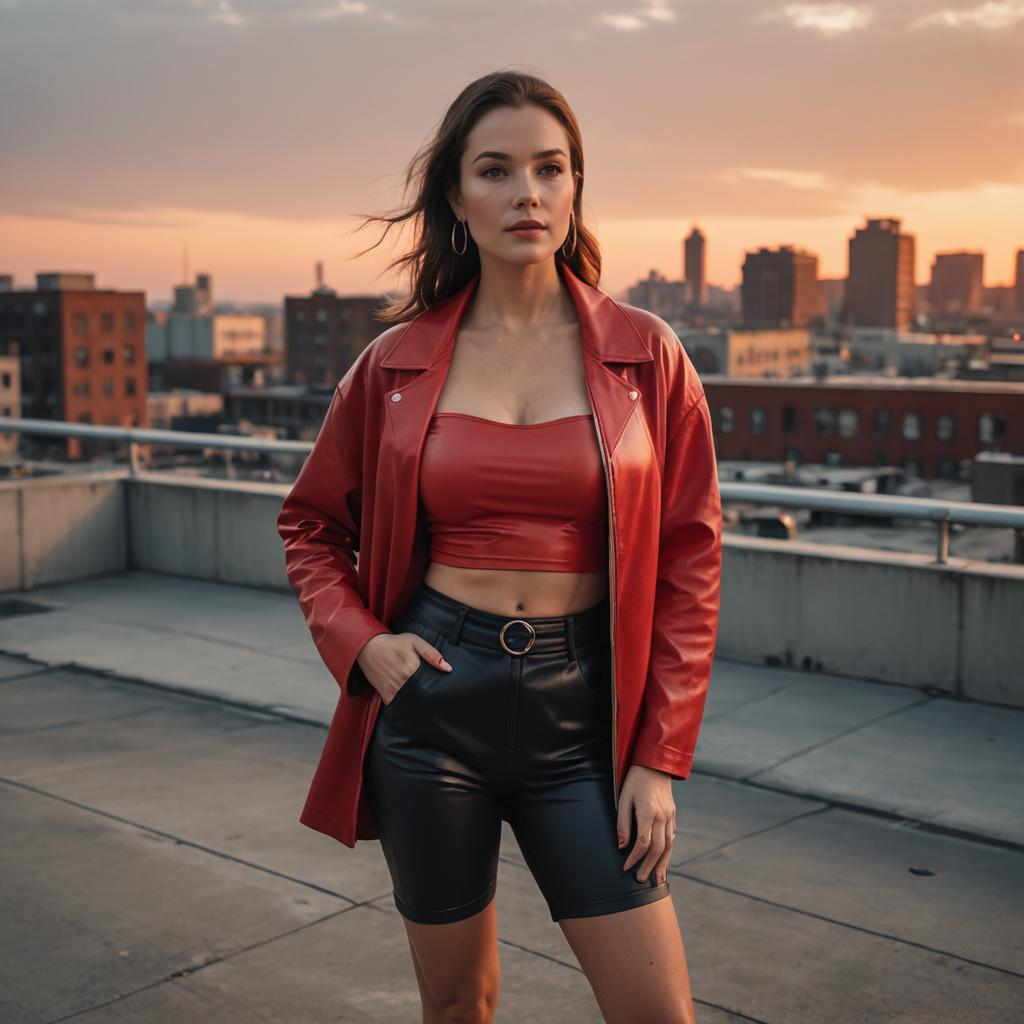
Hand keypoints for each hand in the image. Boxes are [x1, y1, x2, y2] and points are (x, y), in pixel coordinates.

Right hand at [357, 632, 451, 703]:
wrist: (369, 647)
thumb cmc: (394, 643)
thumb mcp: (415, 642)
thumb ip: (431, 654)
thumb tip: (448, 668)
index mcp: (412, 667)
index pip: (430, 684)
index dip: (438, 689)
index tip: (444, 693)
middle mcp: (403, 680)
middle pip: (422, 695)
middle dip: (431, 699)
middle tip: (438, 701)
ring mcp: (393, 689)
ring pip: (411, 702)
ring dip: (419, 703)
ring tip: (427, 703)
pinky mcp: (386, 694)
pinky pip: (398, 705)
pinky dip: (405, 706)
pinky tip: (412, 704)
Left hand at [617, 764, 676, 885]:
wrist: (655, 764)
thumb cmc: (635, 781)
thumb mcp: (624, 798)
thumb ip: (623, 823)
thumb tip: (621, 846)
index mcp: (648, 812)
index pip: (643, 844)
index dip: (634, 858)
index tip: (625, 867)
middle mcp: (662, 817)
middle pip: (657, 849)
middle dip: (648, 867)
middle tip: (639, 880)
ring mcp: (670, 816)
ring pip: (668, 846)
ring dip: (662, 864)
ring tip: (656, 880)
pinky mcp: (673, 815)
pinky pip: (672, 838)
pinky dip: (667, 851)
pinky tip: (663, 860)